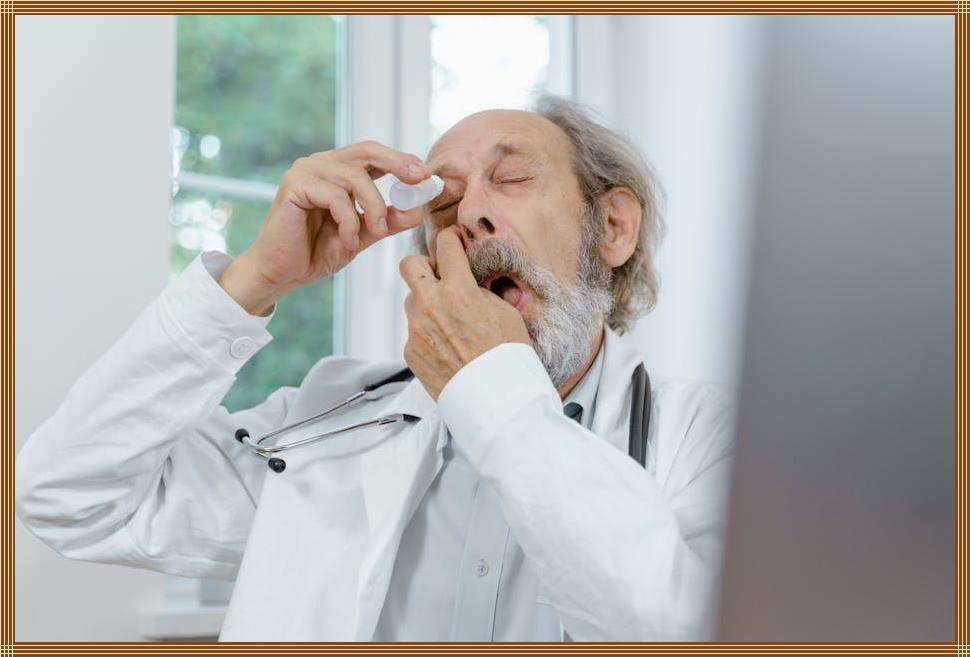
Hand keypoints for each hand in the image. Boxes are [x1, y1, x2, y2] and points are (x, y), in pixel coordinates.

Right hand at [219, 141, 430, 314]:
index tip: (426, 175)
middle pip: (367, 151)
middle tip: (418, 180)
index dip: (402, 160)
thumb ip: (386, 221)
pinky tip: (348, 240)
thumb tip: (417, 210)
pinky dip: (349, 221)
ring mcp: (306, 171)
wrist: (280, 273)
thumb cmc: (315, 252)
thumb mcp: (362, 236)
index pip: (374, 154)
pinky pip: (336, 196)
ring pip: (355, 177)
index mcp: (337, 171)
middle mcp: (321, 164)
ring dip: (372, 207)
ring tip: (375, 232)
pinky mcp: (294, 185)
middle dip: (397, 163)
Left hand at [400, 226, 531, 399]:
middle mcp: (431, 306)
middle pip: (410, 265)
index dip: (450, 238)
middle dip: (423, 265)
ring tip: (450, 322)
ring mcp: (417, 330)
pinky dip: (427, 334)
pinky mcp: (411, 351)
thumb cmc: (507, 357)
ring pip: (411, 301)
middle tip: (439, 276)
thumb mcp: (506, 313)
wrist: (496, 397)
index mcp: (458, 291)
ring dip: (426, 303)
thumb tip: (472, 285)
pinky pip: (413, 332)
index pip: (445, 247)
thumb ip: (481, 292)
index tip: (452, 240)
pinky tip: (447, 346)